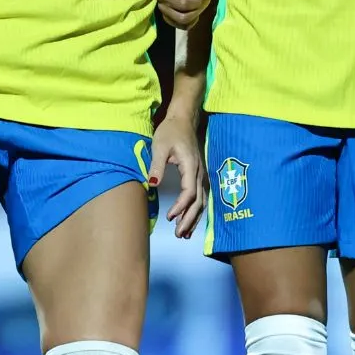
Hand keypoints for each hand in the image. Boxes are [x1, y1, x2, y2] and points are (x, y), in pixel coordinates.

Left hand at [148, 111, 205, 238]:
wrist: (183, 121)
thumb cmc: (170, 131)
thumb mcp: (160, 146)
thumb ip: (157, 165)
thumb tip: (152, 184)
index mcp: (191, 166)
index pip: (189, 192)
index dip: (181, 207)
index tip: (170, 217)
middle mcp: (200, 173)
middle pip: (198, 201)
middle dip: (189, 219)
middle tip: (179, 234)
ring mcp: (201, 175)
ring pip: (201, 201)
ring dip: (194, 218)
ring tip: (184, 234)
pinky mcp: (198, 176)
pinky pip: (200, 197)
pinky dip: (195, 211)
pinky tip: (188, 221)